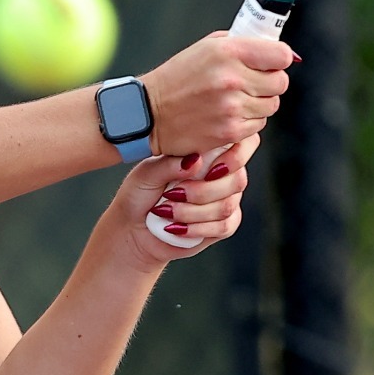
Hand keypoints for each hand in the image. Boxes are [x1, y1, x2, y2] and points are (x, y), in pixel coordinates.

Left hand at [104, 138, 257, 265]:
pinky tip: (176, 227)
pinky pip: (224, 226)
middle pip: (236, 180)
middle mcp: (221, 174)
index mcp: (206, 153)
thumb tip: (196, 160)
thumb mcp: (147, 174)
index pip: (239, 146)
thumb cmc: (140, 194)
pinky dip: (197, 228)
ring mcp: (225, 200)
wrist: (133, 228)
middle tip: (172, 194)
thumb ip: (170, 165)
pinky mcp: (223, 225)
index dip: (234, 157)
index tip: (209, 170)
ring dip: (193, 212)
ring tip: (166, 211)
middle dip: (202, 191)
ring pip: (227, 206)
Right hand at [139, 31, 292, 158]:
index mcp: (228, 51)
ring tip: (234, 100)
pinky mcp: (231, 131)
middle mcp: (232, 78)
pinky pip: (258, 125)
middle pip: (280, 82)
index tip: (271, 63)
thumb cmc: (177, 78)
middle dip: (269, 82)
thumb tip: (274, 50)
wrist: (150, 113)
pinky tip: (227, 115)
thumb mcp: (205, 47)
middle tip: (250, 83)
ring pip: (271, 105)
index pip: (282, 55)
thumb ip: (241, 44)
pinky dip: (247, 121)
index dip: (278, 59)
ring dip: (259, 103)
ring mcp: (233, 107)